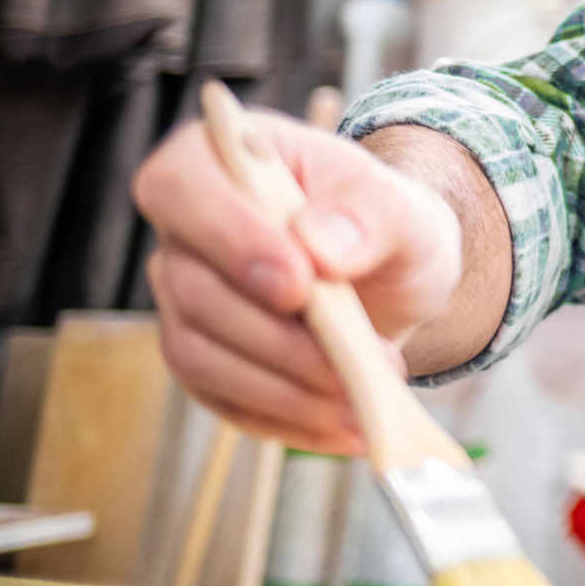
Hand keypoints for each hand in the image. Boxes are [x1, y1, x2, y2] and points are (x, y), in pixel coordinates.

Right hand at [134, 112, 462, 452]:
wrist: (395, 273)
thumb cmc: (388, 224)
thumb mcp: (403, 206)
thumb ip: (370, 213)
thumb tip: (322, 245)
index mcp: (222, 158)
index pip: (181, 188)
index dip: (231, 240)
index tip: (300, 286)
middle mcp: (186, 229)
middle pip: (193, 290)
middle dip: (279, 338)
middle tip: (360, 361)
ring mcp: (185, 297)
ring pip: (199, 355)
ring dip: (285, 389)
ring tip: (362, 401)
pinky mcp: (204, 357)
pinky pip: (222, 400)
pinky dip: (285, 420)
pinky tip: (343, 427)